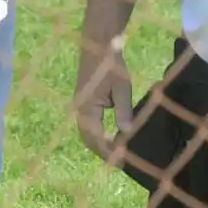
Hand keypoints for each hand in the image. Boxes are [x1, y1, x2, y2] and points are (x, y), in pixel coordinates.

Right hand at [74, 44, 133, 162]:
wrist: (98, 44)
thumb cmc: (110, 65)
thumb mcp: (121, 88)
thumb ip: (123, 112)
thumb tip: (127, 134)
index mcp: (87, 109)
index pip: (96, 139)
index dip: (109, 152)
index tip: (122, 163)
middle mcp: (80, 110)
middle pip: (89, 140)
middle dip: (103, 152)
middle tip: (121, 162)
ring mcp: (80, 106)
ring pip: (88, 133)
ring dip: (100, 143)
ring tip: (117, 152)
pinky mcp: (84, 102)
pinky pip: (89, 124)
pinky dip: (98, 134)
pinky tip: (110, 136)